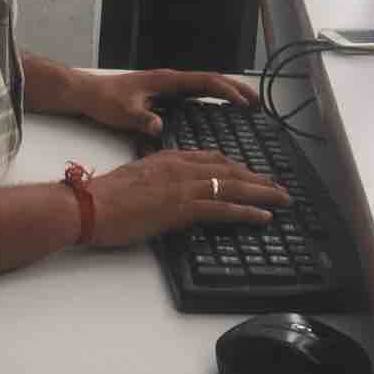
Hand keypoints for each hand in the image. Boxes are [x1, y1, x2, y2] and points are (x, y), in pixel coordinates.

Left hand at [79, 68, 257, 137]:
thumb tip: (158, 127)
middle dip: (235, 89)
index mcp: (166, 81)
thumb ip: (141, 118)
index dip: (226, 91)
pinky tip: (217, 112)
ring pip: (204, 87)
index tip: (244, 102)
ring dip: (225, 93)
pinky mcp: (162, 96)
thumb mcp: (122, 112)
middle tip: (257, 102)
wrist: (86, 93)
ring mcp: (167, 87)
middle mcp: (170, 81)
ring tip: (246, 105)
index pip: (204, 82)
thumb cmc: (104, 100)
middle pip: (210, 81)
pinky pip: (194, 95)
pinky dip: (211, 100)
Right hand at [87, 149, 289, 247]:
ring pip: (232, 186)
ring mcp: (183, 186)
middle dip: (257, 178)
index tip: (252, 174)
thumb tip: (169, 189)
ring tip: (282, 198)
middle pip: (229, 168)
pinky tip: (263, 216)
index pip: (212, 158)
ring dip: (261, 192)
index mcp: (170, 158)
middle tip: (278, 186)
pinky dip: (247, 212)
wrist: (91, 204)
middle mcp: (181, 167)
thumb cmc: (107, 196)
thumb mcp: (138, 177)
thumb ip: (159, 178)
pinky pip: (223, 209)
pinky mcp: (182, 208)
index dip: (237, 166)